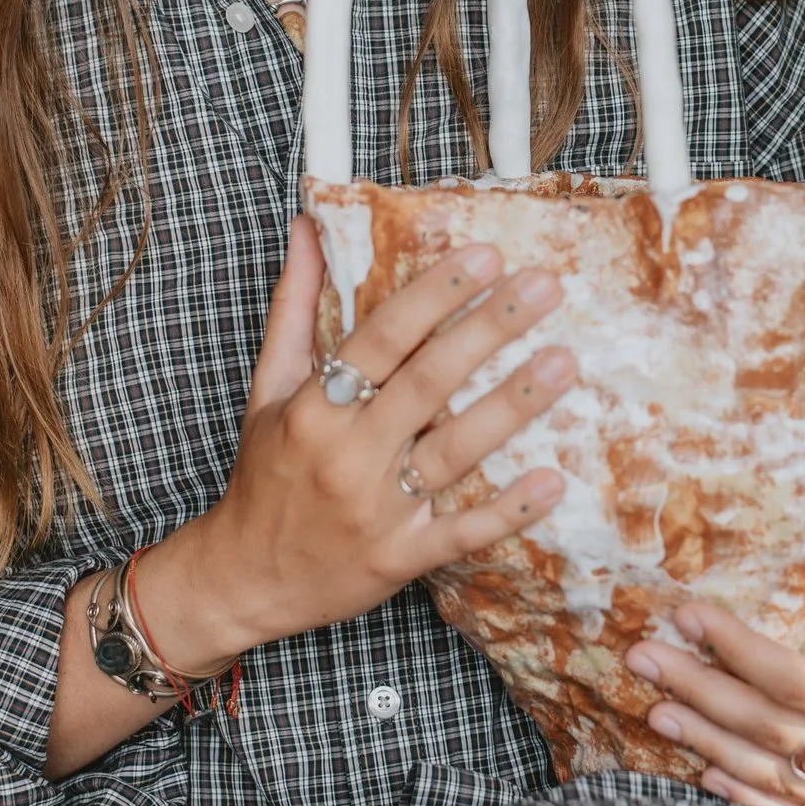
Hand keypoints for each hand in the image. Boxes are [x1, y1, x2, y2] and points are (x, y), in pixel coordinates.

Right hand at [139, 216, 574, 663]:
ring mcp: (375, 511)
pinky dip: (507, 510)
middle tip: (544, 286)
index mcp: (313, 407)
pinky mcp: (398, 559)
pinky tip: (553, 479)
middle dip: (487, 330)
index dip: (434, 295)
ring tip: (564, 362)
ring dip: (511, 406)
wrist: (239, 579)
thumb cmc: (264, 473)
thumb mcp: (267, 387)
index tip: (486, 255)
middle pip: (427, 383)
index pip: (381, 339)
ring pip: (453, 452)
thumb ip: (294, 306)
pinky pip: (460, 534)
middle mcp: (345, 454)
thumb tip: (307, 226)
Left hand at [623, 591, 804, 805]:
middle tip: (643, 654)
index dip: (739, 648)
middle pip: (775, 730)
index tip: (691, 613)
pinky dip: (748, 797)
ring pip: (780, 777)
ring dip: (710, 741)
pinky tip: (706, 770)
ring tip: (656, 707)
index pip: (801, 681)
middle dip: (703, 689)